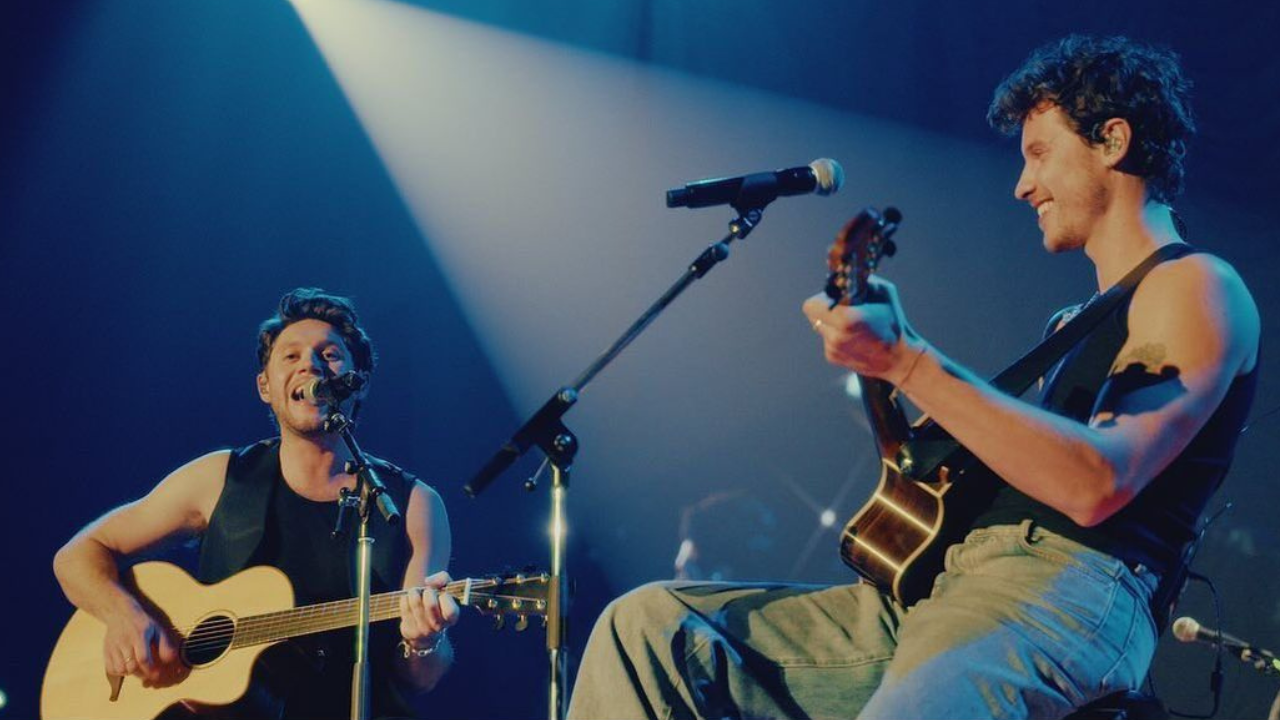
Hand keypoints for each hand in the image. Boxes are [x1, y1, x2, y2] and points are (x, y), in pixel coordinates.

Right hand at [102, 600, 185, 686]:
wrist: (120, 613)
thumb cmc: (142, 623)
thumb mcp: (157, 629)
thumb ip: (165, 644)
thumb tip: (170, 659)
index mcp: (140, 635)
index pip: (143, 658)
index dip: (150, 670)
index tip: (156, 675)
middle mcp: (125, 641)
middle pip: (131, 666)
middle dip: (142, 673)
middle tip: (148, 672)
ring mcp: (114, 647)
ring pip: (121, 669)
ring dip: (130, 673)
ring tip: (137, 668)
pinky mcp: (106, 651)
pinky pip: (111, 668)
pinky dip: (119, 672)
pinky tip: (126, 666)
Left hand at [399, 571, 459, 654]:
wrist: (424, 627)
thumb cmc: (437, 602)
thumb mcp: (446, 589)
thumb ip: (443, 579)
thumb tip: (428, 581)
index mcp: (451, 619)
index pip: (450, 610)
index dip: (445, 598)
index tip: (442, 594)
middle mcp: (438, 627)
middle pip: (431, 604)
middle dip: (427, 592)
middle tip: (427, 592)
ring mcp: (423, 631)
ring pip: (415, 602)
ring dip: (414, 592)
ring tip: (416, 593)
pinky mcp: (409, 630)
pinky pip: (404, 605)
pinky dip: (405, 598)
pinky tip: (408, 601)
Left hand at [802, 277, 921, 382]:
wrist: (898, 358)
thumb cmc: (894, 325)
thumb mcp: (884, 293)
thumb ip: (862, 281)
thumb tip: (846, 276)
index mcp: (846, 319)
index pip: (812, 304)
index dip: (822, 298)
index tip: (834, 297)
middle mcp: (835, 336)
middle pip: (811, 315)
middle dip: (822, 308)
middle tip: (838, 308)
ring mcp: (832, 349)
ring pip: (819, 326)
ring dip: (830, 322)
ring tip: (850, 324)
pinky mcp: (832, 357)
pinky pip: (826, 339)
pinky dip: (835, 335)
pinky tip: (853, 336)